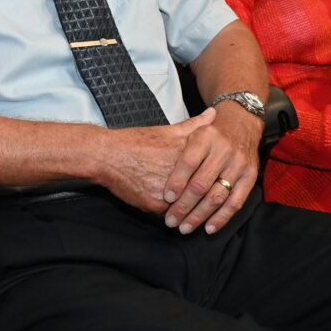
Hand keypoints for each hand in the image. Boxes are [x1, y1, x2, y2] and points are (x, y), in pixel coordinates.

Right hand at [100, 111, 215, 214]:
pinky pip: (169, 214)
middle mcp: (180, 172)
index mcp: (187, 154)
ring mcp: (168, 189)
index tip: (222, 185)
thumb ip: (194, 125)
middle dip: (209, 202)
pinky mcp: (155, 203)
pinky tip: (174, 217)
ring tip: (195, 216)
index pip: (213, 172)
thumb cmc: (136, 142)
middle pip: (203, 193)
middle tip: (213, 206)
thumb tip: (213, 114)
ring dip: (192, 213)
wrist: (107, 155)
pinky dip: (172, 215)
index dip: (219, 180)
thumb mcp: (167, 130)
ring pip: (188, 207)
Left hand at [162, 106, 260, 235]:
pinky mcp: (250, 176)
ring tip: (185, 227)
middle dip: (184, 206)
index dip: (177, 182)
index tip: (166, 198)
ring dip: (200, 215)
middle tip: (171, 220)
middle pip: (201, 183)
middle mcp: (223, 150)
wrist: (242, 121)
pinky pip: (236, 202)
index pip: (189, 162)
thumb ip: (175, 143)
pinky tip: (208, 228)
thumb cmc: (211, 130)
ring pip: (217, 196)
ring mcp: (238, 164)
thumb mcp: (193, 127)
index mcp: (205, 136)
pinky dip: (222, 218)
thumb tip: (152, 160)